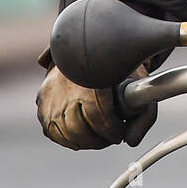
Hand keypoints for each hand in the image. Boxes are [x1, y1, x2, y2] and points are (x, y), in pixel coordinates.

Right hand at [36, 62, 155, 150]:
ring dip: (84, 142)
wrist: (86, 45)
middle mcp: (67, 85)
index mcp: (91, 75)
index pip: (99, 115)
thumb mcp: (138, 81)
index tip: (119, 133)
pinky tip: (82, 136)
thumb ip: (144, 113)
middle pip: (79, 128)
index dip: (111, 130)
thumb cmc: (115, 65)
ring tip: (99, 138)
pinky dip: (67, 138)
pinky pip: (52, 130)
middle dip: (99, 139)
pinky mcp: (42, 100)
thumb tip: (131, 142)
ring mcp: (51, 93)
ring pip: (64, 132)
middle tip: (111, 138)